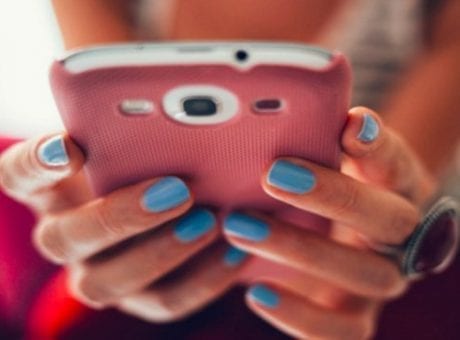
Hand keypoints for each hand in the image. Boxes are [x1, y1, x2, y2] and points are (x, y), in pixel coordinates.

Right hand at [0, 134, 247, 321]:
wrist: (167, 198)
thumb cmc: (147, 158)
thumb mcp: (138, 138)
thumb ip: (135, 124)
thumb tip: (174, 105)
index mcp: (54, 187)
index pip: (21, 174)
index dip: (38, 164)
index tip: (70, 147)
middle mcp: (67, 235)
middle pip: (64, 238)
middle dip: (119, 217)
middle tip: (176, 191)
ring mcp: (100, 272)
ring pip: (107, 282)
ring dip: (160, 253)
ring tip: (208, 222)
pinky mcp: (142, 296)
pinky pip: (165, 301)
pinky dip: (203, 280)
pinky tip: (236, 251)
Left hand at [223, 107, 436, 338]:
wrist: (341, 237)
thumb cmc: (327, 186)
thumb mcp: (328, 159)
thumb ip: (319, 137)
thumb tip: (306, 114)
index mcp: (398, 189)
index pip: (398, 164)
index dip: (377, 147)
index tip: (347, 124)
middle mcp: (401, 238)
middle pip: (387, 220)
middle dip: (331, 197)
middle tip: (273, 173)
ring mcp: (381, 281)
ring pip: (363, 274)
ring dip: (300, 249)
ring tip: (239, 226)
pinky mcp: (356, 318)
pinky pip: (342, 332)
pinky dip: (301, 316)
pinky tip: (257, 293)